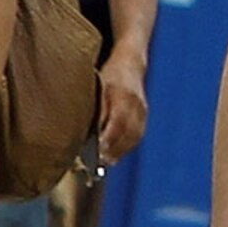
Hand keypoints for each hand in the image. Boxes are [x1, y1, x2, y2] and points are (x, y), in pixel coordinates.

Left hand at [97, 48, 148, 162]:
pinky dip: (127, 146)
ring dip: (120, 150)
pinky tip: (115, 153)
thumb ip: (93, 106)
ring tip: (106, 162)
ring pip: (134, 135)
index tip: (99, 154)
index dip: (109, 139)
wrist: (131, 63)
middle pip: (127, 132)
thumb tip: (82, 131)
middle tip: (100, 163)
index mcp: (121, 93)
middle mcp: (135, 103)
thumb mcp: (95, 84)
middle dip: (114, 149)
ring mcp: (143, 109)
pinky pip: (138, 134)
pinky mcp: (145, 115)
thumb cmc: (105, 74)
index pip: (118, 121)